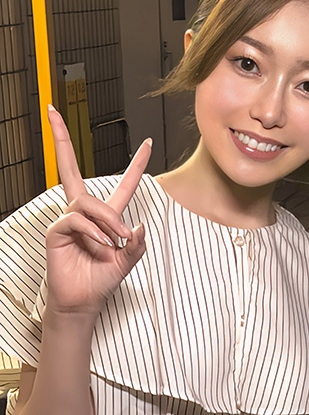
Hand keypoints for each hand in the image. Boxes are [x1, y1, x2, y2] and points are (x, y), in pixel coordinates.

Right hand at [44, 105, 151, 315]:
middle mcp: (84, 212)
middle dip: (60, 139)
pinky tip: (100, 245)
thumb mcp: (127, 262)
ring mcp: (68, 219)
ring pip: (88, 200)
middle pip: (70, 168)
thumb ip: (137, 246)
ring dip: (106, 219)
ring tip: (115, 242)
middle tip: (52, 112)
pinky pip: (76, 219)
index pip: (122, 185)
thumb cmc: (101, 280)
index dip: (136, 165)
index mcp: (106, 217)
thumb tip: (139, 226)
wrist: (84, 301)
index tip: (149, 144)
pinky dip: (92, 231)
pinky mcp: (56, 230)